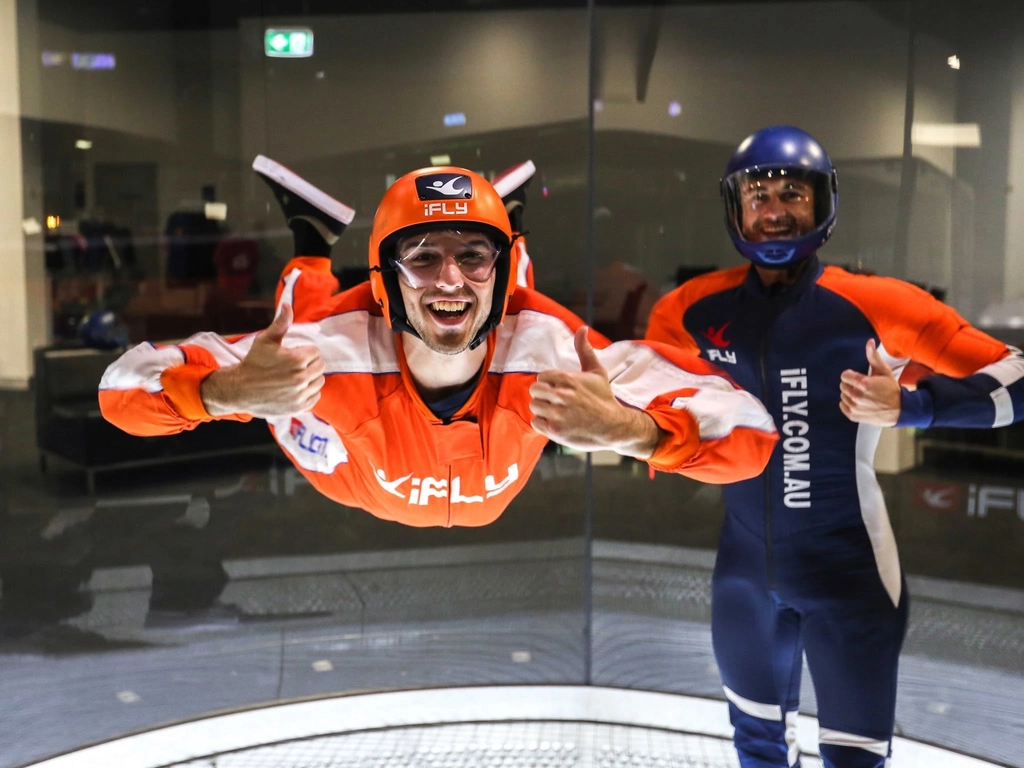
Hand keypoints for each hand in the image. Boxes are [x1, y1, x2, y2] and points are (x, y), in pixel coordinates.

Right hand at [201, 303, 325, 417]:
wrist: (240, 389)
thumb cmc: (253, 362)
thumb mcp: (265, 340)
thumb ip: (280, 323)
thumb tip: (287, 306)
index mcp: (297, 360)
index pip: (315, 351)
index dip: (304, 351)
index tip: (292, 354)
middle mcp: (301, 378)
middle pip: (320, 366)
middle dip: (309, 364)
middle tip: (294, 366)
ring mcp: (300, 395)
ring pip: (319, 382)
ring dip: (311, 378)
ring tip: (295, 376)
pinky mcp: (298, 407)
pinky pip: (315, 397)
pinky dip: (309, 393)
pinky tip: (296, 389)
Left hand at [530, 326, 663, 457]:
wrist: (613, 426)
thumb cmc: (603, 397)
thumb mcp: (597, 371)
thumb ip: (585, 349)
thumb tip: (582, 328)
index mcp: (567, 378)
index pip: (541, 377)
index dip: (549, 383)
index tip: (561, 390)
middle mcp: (561, 395)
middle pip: (535, 391)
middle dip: (544, 396)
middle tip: (558, 402)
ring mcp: (558, 414)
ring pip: (534, 407)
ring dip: (543, 410)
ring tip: (558, 412)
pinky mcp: (555, 431)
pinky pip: (536, 423)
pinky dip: (543, 424)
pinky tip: (557, 422)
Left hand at [839, 339, 901, 425]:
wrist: (898, 410)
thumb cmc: (891, 389)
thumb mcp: (884, 371)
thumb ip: (873, 356)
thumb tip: (869, 341)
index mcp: (863, 383)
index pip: (844, 375)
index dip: (851, 375)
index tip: (858, 377)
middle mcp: (857, 396)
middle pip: (842, 385)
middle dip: (850, 384)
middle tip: (861, 386)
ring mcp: (854, 407)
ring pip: (842, 396)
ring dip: (849, 394)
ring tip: (862, 395)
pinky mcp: (853, 416)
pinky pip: (842, 406)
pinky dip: (848, 403)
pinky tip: (858, 402)